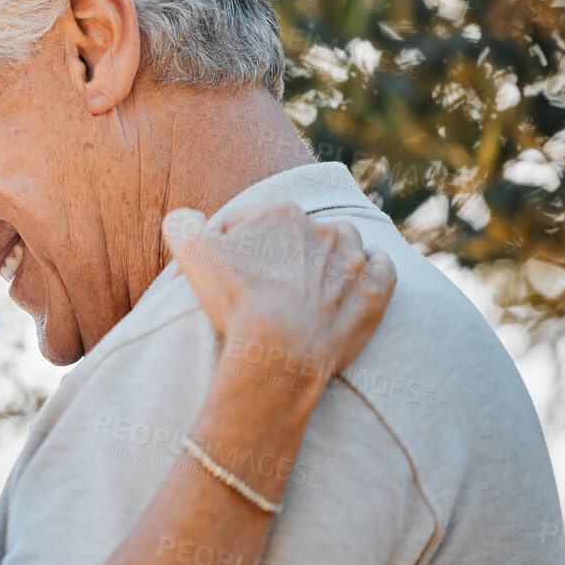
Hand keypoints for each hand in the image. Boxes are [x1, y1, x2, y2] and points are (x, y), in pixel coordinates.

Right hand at [163, 201, 395, 407]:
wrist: (280, 350)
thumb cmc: (237, 300)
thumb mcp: (191, 253)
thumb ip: (182, 224)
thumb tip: (185, 220)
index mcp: (281, 213)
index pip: (248, 224)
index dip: (228, 250)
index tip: (219, 278)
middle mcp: (324, 229)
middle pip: (296, 234)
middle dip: (279, 253)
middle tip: (261, 285)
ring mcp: (354, 261)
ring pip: (344, 244)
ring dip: (330, 256)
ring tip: (311, 280)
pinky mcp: (375, 293)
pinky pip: (382, 267)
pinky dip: (372, 269)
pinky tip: (357, 279)